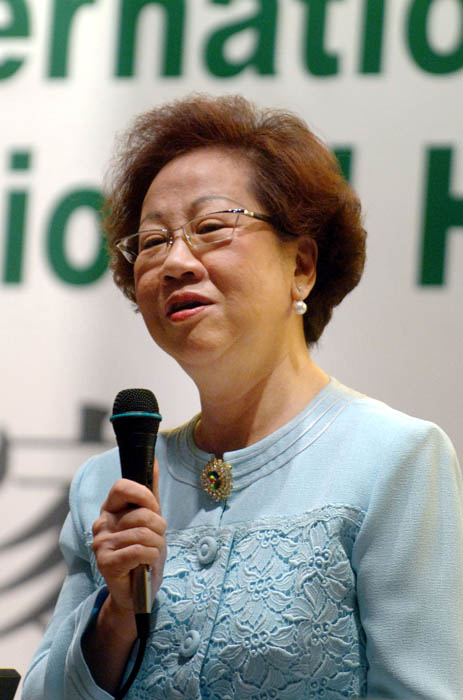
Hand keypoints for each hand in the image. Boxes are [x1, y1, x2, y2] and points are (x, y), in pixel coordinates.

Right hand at [92, 458, 166, 616]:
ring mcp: (101, 543)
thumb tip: (155, 460)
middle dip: (159, 528)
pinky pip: (140, 551)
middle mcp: (101, 523)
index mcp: (110, 509)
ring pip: (144, 534)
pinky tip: (147, 564)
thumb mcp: (151, 520)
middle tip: (156, 540)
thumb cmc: (144, 553)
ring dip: (158, 546)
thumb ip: (151, 492)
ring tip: (152, 554)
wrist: (137, 592)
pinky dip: (152, 557)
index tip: (153, 507)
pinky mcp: (106, 562)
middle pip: (142, 514)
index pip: (122, 486)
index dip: (143, 494)